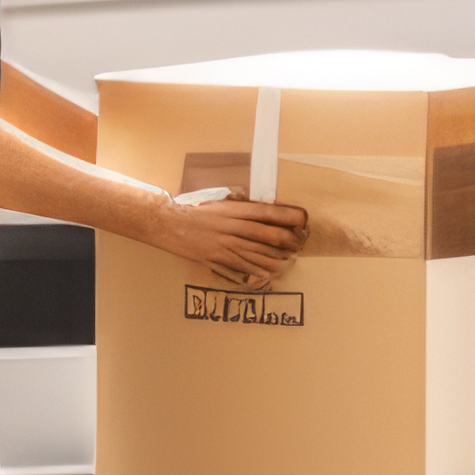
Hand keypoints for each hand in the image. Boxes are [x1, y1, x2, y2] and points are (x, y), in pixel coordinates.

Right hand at [153, 187, 308, 286]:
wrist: (171, 225)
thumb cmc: (196, 212)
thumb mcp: (221, 203)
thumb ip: (242, 207)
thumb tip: (265, 209)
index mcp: (236, 210)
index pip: (270, 212)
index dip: (290, 217)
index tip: (303, 220)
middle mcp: (235, 227)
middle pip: (272, 235)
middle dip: (291, 241)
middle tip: (299, 243)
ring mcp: (228, 245)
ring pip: (263, 255)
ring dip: (281, 258)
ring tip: (289, 258)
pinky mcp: (221, 260)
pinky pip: (248, 268)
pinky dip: (263, 270)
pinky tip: (272, 271)